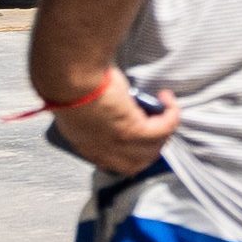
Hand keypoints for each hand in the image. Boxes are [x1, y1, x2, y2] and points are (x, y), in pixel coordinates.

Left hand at [42, 71, 179, 175]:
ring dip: (164, 130)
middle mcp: (104, 152)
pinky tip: (166, 98)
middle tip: (155, 121)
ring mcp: (120, 144)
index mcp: (87, 146)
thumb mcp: (80, 106)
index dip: (132, 151)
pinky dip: (171, 115)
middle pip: (139, 162)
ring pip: (155, 149)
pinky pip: (165, 129)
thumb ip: (95, 114)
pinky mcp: (135, 131)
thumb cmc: (69, 82)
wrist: (71, 78)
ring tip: (162, 108)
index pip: (115, 163)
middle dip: (152, 144)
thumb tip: (114, 107)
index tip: (140, 132)